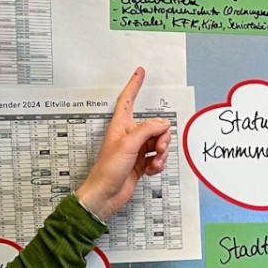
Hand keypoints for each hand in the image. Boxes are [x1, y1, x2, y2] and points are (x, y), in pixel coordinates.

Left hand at [75, 68, 171, 219]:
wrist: (105, 195)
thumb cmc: (107, 170)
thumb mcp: (128, 145)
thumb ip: (147, 130)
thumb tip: (162, 124)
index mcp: (121, 126)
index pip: (127, 99)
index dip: (134, 85)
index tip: (140, 72)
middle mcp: (129, 135)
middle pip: (154, 126)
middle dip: (161, 138)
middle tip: (157, 150)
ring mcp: (136, 150)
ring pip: (158, 143)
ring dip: (161, 154)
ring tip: (153, 163)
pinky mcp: (141, 163)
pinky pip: (157, 158)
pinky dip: (158, 164)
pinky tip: (150, 170)